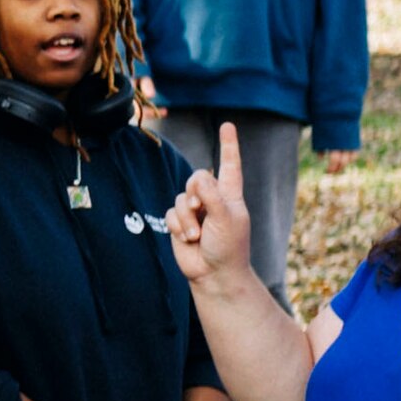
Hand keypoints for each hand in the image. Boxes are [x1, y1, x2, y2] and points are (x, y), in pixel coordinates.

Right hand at [162, 124, 251, 293]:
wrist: (214, 274)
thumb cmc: (228, 247)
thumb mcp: (226, 217)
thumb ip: (212, 195)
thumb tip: (198, 179)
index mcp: (230, 194)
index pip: (229, 165)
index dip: (228, 145)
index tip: (226, 125)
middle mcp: (212, 199)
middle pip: (196, 177)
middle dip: (194, 193)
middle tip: (199, 210)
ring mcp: (194, 212)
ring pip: (180, 198)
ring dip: (186, 218)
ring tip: (196, 235)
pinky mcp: (179, 224)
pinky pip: (170, 213)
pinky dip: (177, 226)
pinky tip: (188, 239)